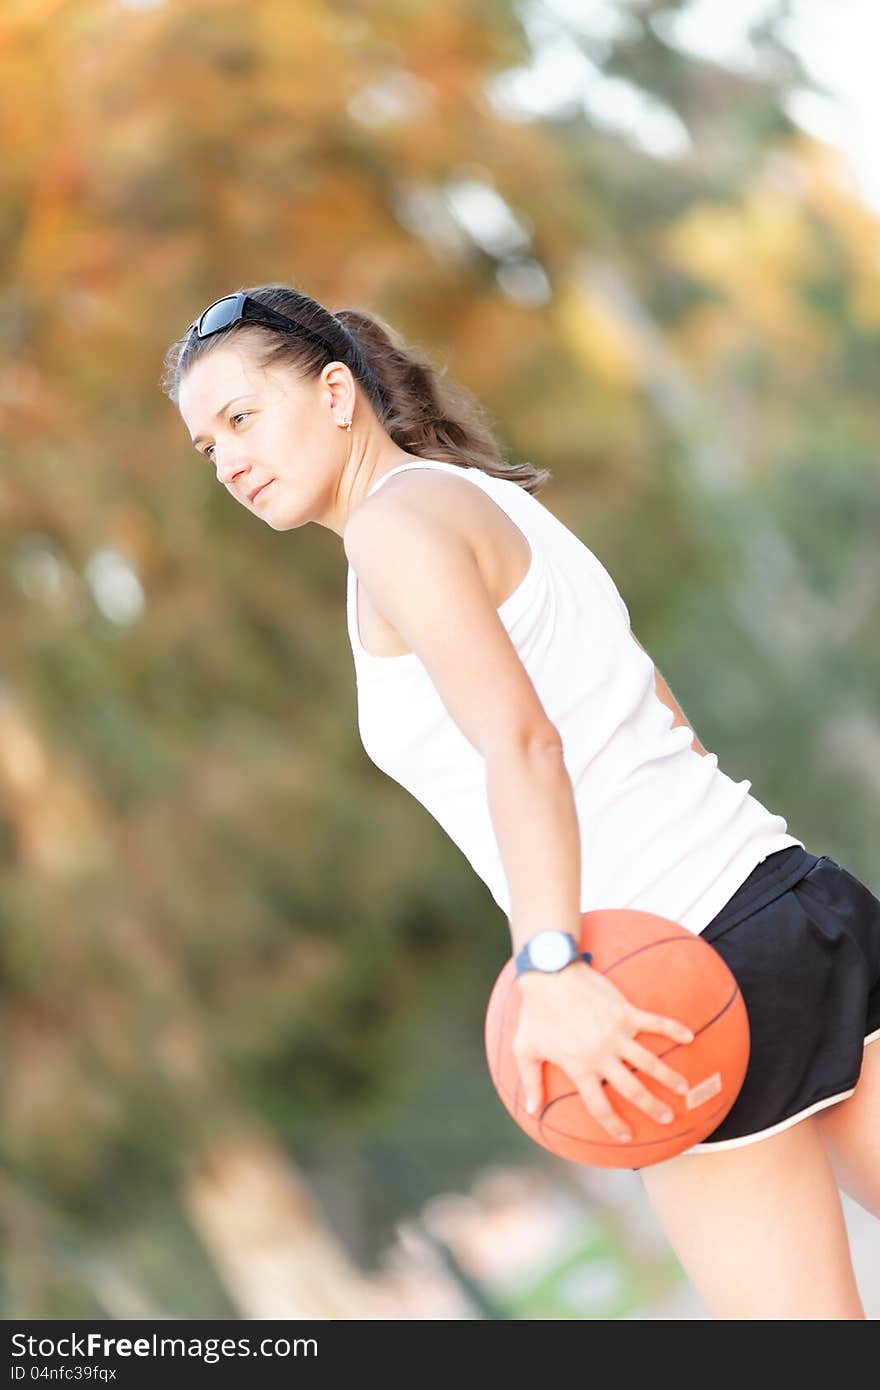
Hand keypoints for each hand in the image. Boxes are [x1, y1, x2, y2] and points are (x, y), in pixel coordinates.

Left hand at [514, 961, 693, 1142]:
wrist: (548, 974)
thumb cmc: (535, 1011)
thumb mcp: (525, 1049)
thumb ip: (530, 1081)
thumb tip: (530, 1110)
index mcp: (579, 1068)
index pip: (599, 1106)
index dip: (614, 1125)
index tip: (627, 1137)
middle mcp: (601, 1055)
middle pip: (633, 1090)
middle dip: (652, 1107)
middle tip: (667, 1118)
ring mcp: (616, 1033)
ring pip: (649, 1062)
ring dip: (669, 1077)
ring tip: (684, 1088)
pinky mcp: (625, 1011)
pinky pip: (655, 1022)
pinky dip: (674, 1029)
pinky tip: (689, 1037)